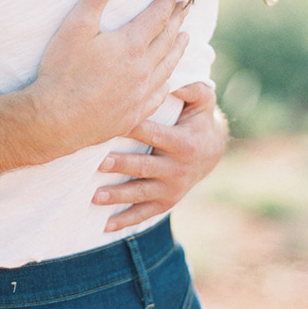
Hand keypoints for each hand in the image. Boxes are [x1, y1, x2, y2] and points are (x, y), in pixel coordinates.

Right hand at [32, 0, 188, 158]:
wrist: (56, 120)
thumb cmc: (62, 71)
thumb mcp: (77, 25)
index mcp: (131, 45)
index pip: (157, 17)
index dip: (167, 2)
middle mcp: (143, 69)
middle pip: (167, 40)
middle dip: (177, 21)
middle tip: (185, 10)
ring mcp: (140, 94)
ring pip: (168, 67)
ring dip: (178, 50)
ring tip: (185, 38)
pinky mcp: (134, 114)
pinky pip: (159, 95)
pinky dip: (168, 82)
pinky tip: (168, 81)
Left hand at [91, 81, 228, 230]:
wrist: (212, 151)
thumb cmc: (198, 119)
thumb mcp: (203, 100)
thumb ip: (193, 88)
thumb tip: (174, 83)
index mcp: (183, 142)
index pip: (151, 134)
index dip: (130, 128)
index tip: (108, 123)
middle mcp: (177, 168)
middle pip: (143, 166)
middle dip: (121, 165)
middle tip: (97, 164)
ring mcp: (172, 188)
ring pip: (141, 193)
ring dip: (118, 196)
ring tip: (95, 196)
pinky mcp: (167, 202)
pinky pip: (145, 213)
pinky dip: (126, 220)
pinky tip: (106, 225)